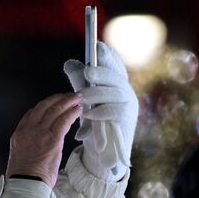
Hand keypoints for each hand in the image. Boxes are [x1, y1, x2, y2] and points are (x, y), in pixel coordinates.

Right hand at [6, 92, 82, 188]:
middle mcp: (29, 129)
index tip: (53, 103)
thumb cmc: (24, 176)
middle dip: (57, 98)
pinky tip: (78, 109)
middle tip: (68, 95)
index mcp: (19, 134)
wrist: (26, 183)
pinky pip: (63, 120)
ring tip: (77, 97)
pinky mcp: (52, 139)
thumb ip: (28, 144)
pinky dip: (72, 112)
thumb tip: (39, 144)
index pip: (31, 113)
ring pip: (55, 110)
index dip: (44, 106)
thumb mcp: (19, 155)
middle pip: (44, 107)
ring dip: (67, 101)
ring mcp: (40, 132)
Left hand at [62, 41, 138, 182]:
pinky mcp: (126, 119)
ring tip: (83, 98)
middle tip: (87, 72)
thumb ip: (79, 81)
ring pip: (114, 94)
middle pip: (114, 76)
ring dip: (97, 95)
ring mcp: (128, 104)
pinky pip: (113, 113)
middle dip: (101, 73)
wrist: (104, 150)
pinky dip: (100, 113)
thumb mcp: (86, 98)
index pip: (114, 63)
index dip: (107, 55)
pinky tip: (89, 114)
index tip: (97, 46)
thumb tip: (70, 63)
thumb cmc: (94, 121)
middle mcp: (124, 89)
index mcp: (115, 81)